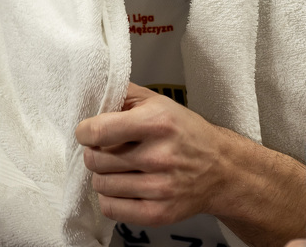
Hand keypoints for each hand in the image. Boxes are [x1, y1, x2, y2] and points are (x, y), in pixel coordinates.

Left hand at [76, 83, 305, 244]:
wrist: (220, 169)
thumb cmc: (186, 132)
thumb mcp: (159, 102)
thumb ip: (124, 94)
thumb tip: (91, 95)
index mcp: (157, 122)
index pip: (99, 130)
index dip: (85, 131)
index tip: (87, 132)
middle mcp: (159, 156)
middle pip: (96, 160)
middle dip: (94, 153)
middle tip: (106, 150)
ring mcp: (159, 188)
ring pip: (101, 185)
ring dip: (102, 176)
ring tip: (117, 168)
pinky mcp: (158, 212)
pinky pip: (111, 208)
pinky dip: (109, 198)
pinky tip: (122, 187)